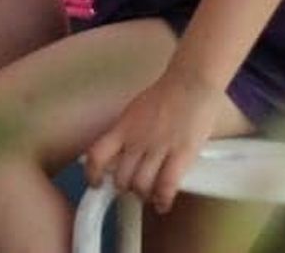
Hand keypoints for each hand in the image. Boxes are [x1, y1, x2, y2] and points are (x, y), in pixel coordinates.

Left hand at [83, 67, 221, 215]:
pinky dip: (162, 200)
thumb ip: (127, 131)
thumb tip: (119, 150)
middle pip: (120, 177)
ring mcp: (158, 147)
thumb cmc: (167, 94)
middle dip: (124, 187)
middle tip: (131, 188)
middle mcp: (137, 139)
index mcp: (124, 126)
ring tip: (148, 194)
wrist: (191, 82)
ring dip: (143, 195)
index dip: (92, 174)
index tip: (95, 182)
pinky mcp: (180, 154)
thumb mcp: (136, 110)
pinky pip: (166, 186)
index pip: (97, 155)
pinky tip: (163, 203)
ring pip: (141, 186)